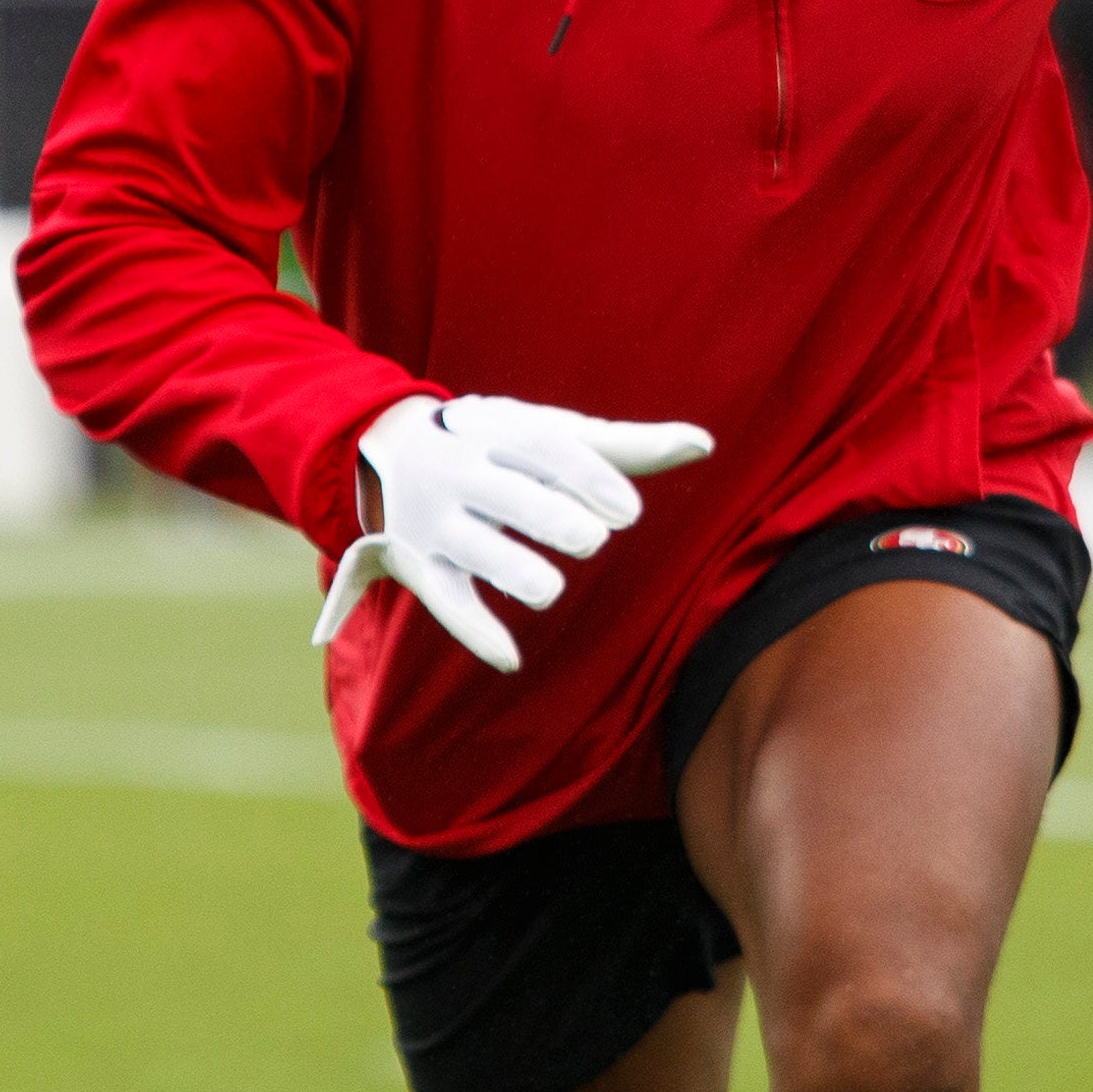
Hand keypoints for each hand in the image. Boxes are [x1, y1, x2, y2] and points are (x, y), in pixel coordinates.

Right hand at [310, 392, 716, 674]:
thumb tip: (704, 443)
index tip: (631, 512)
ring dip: (509, 569)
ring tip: (549, 590)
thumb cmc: (501, 445)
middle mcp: (461, 472)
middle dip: (547, 516)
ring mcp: (436, 521)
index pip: (544, 448)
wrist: (388, 450)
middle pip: (506, 494)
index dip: (587, 477)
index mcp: (499, 430)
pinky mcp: (422, 566)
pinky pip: (444, 602)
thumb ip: (626, 446)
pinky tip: (510, 661)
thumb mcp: (551, 434)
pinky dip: (473, 632)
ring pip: (472, 548)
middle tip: (593, 540)